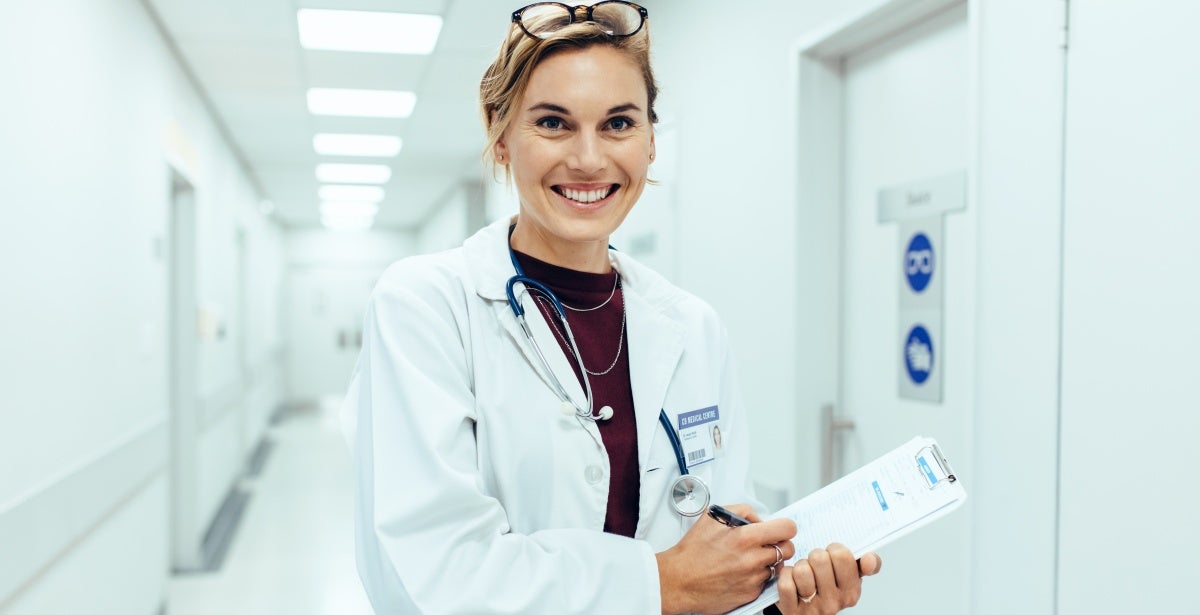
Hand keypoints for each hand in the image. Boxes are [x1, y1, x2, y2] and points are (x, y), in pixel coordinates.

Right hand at [657, 504, 796, 614]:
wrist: (678, 581)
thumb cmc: (692, 551)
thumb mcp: (712, 517)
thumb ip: (742, 512)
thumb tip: (760, 519)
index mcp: (744, 537)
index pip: (786, 528)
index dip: (785, 528)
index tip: (781, 530)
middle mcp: (752, 559)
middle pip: (788, 549)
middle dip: (780, 544)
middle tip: (766, 544)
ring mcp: (753, 578)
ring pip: (777, 566)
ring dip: (767, 562)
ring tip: (747, 560)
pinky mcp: (750, 594)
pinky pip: (765, 582)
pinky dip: (757, 577)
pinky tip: (740, 573)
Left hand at [773, 544, 881, 614]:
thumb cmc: (828, 590)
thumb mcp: (849, 578)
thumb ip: (864, 565)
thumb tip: (870, 558)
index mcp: (851, 592)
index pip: (842, 555)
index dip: (833, 549)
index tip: (833, 557)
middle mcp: (834, 603)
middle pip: (819, 558)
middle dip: (814, 556)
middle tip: (816, 566)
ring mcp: (813, 608)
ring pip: (802, 570)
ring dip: (799, 567)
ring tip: (804, 575)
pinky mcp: (793, 611)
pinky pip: (786, 583)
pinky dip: (785, 576)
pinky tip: (791, 580)